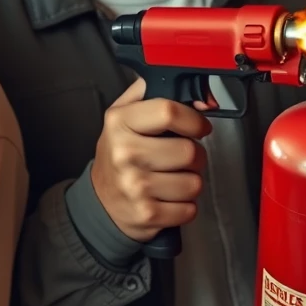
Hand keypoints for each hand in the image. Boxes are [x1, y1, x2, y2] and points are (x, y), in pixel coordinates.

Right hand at [91, 78, 211, 243]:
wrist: (101, 199)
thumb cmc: (121, 153)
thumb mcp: (127, 112)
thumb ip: (160, 92)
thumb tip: (204, 99)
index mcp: (120, 122)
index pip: (169, 111)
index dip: (193, 120)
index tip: (197, 127)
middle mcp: (124, 153)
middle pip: (189, 151)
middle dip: (194, 155)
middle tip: (179, 157)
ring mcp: (134, 186)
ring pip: (194, 183)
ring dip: (190, 182)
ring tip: (171, 178)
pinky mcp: (146, 213)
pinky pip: (190, 209)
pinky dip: (184, 206)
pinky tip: (167, 198)